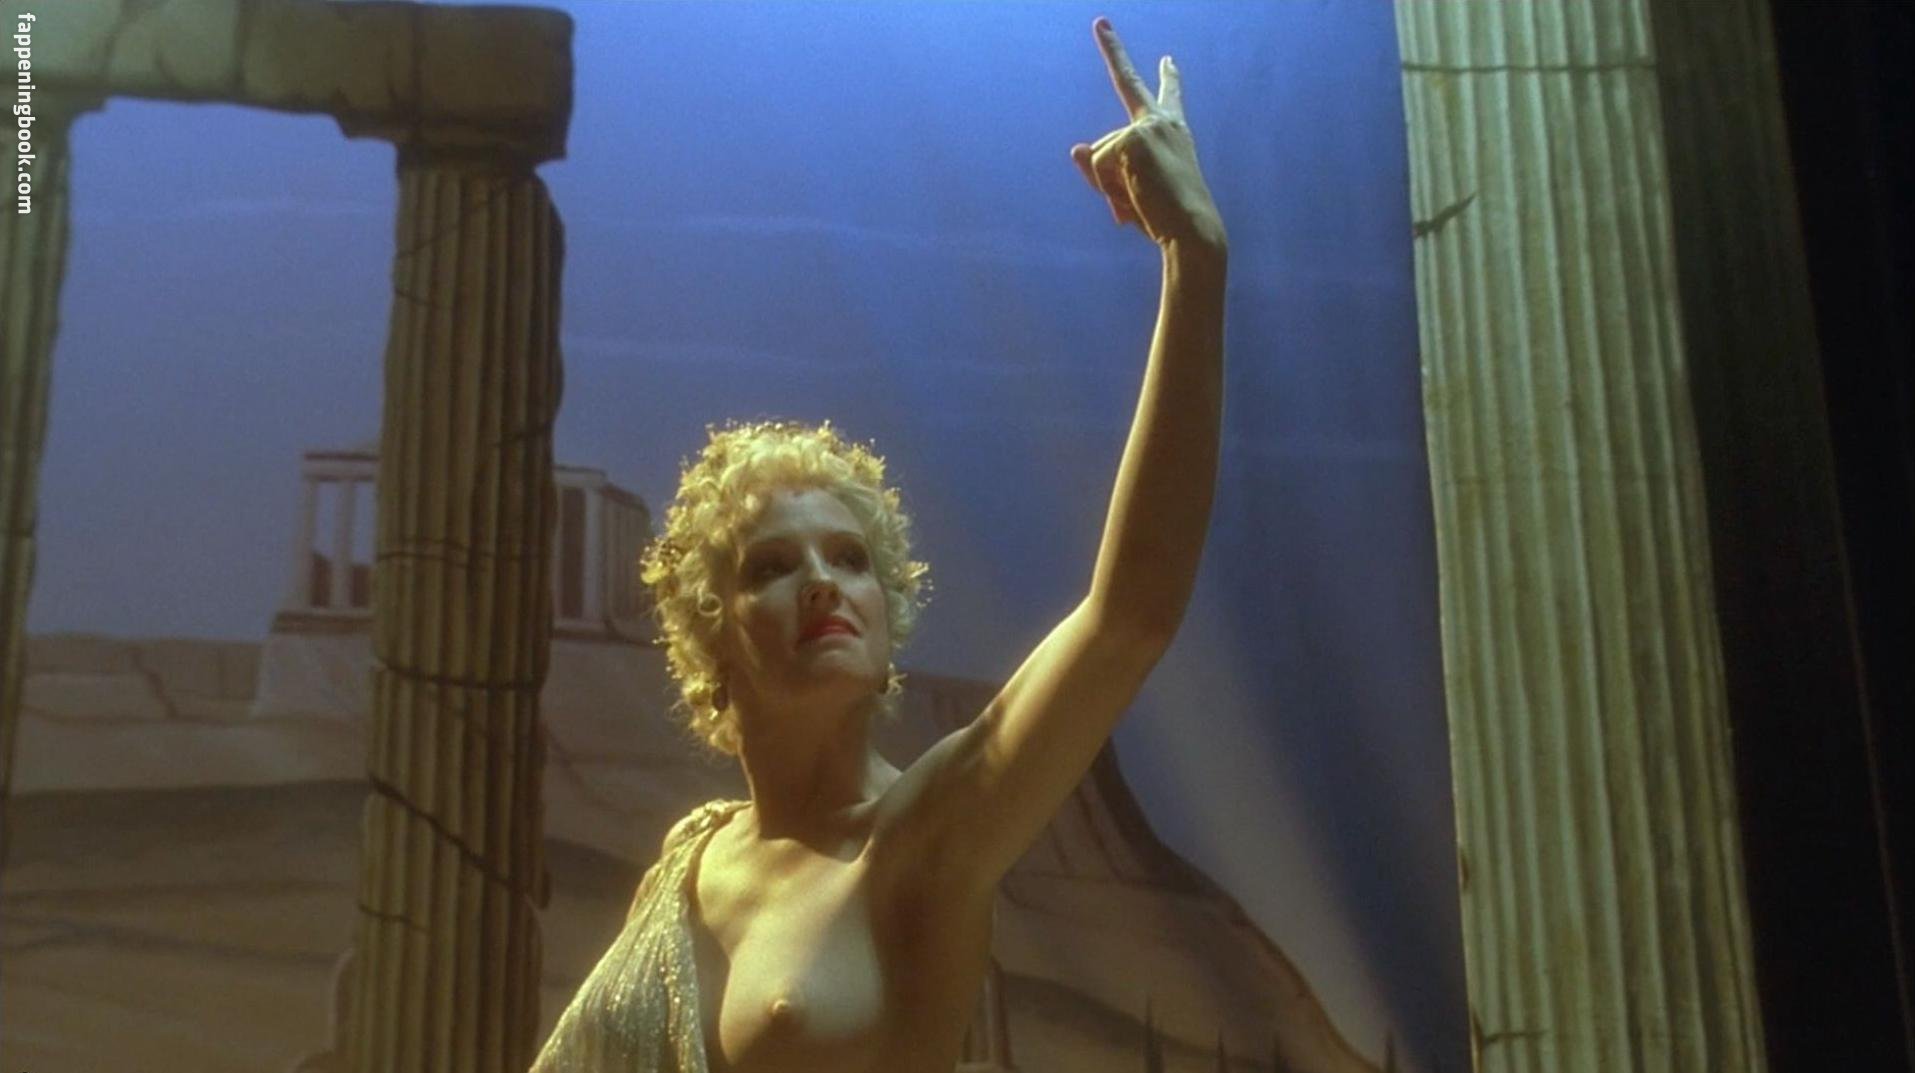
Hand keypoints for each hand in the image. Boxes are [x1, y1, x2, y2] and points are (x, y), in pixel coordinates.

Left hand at [1070, 18, 1225, 251]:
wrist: (1191, 229)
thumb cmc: (1166, 216)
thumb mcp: (1132, 189)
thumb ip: (1102, 168)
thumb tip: (1077, 148)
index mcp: (1172, 133)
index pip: (1168, 98)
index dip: (1169, 77)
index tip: (1167, 59)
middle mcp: (1161, 122)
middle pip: (1126, 81)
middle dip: (1113, 47)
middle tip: (1100, 22)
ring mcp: (1146, 127)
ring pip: (1102, 154)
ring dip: (1110, 185)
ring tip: (1141, 200)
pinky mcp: (1131, 140)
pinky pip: (1099, 166)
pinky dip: (1108, 189)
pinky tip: (1135, 197)